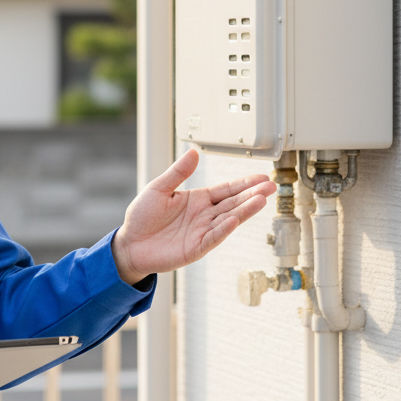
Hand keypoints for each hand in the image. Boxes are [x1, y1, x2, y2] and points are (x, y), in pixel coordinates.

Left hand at [111, 148, 275, 284]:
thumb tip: (193, 152)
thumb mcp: (158, 188)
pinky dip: (223, 229)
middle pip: (233, 203)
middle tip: (271, 186)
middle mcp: (204, 216)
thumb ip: (177, 172)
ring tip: (261, 200)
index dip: (244, 184)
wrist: (130, 243)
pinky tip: (234, 220)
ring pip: (228, 220)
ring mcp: (202, 232)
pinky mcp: (195, 248)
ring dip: (244, 211)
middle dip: (252, 195)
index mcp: (198, 200)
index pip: (226, 190)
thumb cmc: (142, 216)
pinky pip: (212, 237)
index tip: (262, 177)